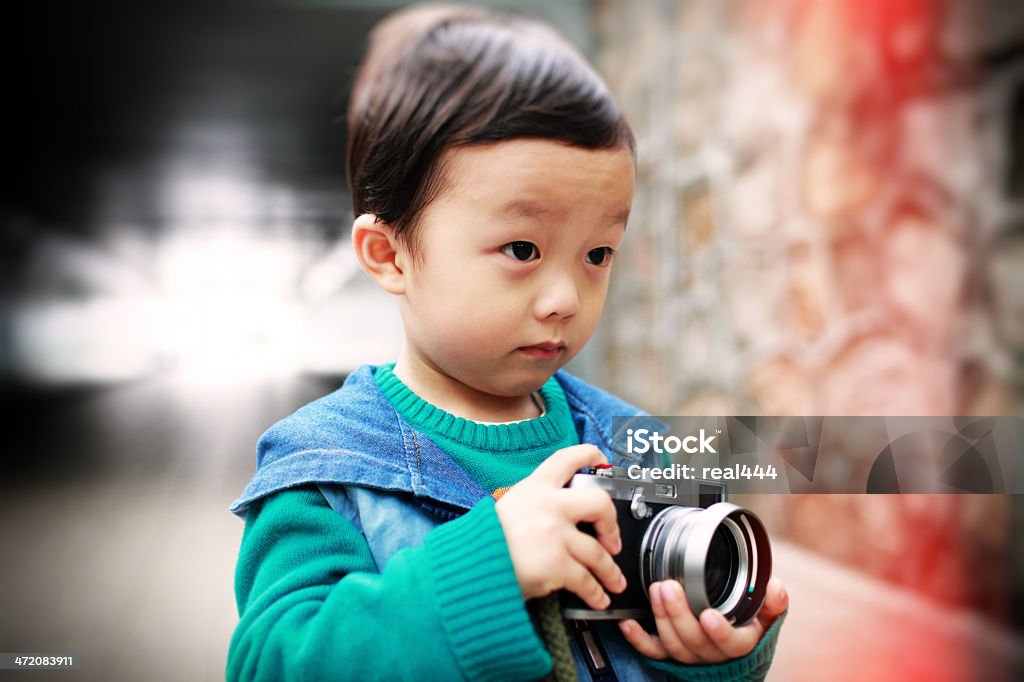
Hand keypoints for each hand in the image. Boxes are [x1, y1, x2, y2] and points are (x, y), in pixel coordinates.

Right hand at [495, 444, 627, 609]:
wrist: (468, 565)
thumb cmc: (482, 540)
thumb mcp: (508, 507)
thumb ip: (535, 505)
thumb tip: (557, 514)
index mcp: (535, 487)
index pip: (566, 459)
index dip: (588, 455)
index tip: (600, 458)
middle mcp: (550, 506)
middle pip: (599, 505)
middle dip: (612, 524)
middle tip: (612, 540)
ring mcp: (556, 535)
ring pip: (598, 553)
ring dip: (610, 571)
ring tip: (614, 581)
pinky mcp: (557, 564)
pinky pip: (586, 580)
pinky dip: (595, 592)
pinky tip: (597, 597)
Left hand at [618, 576, 788, 663]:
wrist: (732, 650)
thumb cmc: (747, 627)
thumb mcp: (765, 616)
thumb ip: (773, 602)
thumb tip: (776, 586)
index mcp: (739, 644)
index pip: (730, 644)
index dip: (719, 631)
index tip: (708, 614)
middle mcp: (713, 654)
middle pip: (694, 641)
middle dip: (679, 613)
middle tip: (668, 587)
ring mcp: (690, 655)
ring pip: (673, 644)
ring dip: (661, 618)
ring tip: (655, 591)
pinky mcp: (671, 653)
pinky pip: (654, 651)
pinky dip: (639, 639)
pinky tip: (628, 624)